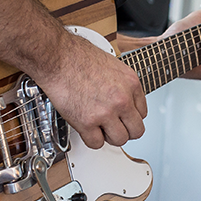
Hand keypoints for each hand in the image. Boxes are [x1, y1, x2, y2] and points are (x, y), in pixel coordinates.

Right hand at [36, 31, 146, 148]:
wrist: (58, 58)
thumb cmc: (78, 57)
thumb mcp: (112, 66)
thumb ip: (121, 86)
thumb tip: (123, 100)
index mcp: (131, 84)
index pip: (142, 113)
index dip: (129, 117)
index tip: (122, 118)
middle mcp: (122, 99)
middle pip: (136, 131)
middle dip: (125, 131)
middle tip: (114, 128)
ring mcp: (105, 112)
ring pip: (119, 140)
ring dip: (109, 137)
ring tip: (99, 128)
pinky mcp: (87, 122)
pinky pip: (96, 143)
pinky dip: (91, 139)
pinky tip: (87, 129)